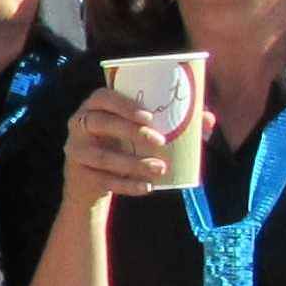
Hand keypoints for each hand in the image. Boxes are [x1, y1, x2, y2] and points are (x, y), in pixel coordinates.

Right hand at [59, 87, 186, 212]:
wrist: (93, 183)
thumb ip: (174, 123)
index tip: (149, 115)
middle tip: (160, 140)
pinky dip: (127, 185)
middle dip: (129, 131)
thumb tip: (209, 121)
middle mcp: (78, 125)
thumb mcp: (141, 132)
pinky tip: (147, 187)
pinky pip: (103, 180)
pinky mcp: (79, 175)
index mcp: (94, 107)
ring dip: (133, 163)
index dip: (123, 104)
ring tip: (160, 168)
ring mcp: (75, 151)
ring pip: (101, 156)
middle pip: (98, 123)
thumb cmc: (123, 145)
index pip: (102, 97)